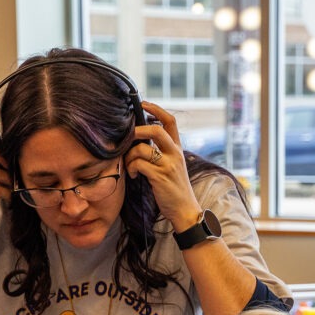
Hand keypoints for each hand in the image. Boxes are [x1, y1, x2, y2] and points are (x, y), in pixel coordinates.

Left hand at [124, 102, 201, 233]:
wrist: (185, 210)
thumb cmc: (174, 189)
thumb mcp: (172, 166)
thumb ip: (161, 152)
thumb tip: (140, 142)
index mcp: (177, 148)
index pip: (169, 121)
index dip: (155, 109)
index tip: (142, 104)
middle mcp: (174, 153)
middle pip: (155, 130)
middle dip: (137, 131)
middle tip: (128, 138)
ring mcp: (168, 165)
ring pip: (142, 149)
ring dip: (130, 156)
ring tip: (130, 166)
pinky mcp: (160, 177)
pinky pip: (139, 165)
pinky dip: (132, 168)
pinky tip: (134, 175)